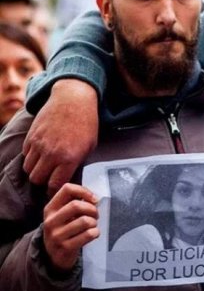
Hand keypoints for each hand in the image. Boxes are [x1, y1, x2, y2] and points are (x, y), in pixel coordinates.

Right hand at [23, 79, 98, 194]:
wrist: (73, 100)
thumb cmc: (86, 123)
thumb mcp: (90, 146)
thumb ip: (78, 163)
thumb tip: (69, 176)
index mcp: (69, 158)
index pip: (54, 184)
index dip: (54, 190)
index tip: (56, 189)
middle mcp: (52, 153)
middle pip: (37, 179)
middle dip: (43, 181)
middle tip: (50, 177)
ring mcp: (39, 144)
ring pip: (28, 168)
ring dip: (36, 169)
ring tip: (45, 166)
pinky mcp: (31, 136)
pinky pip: (25, 155)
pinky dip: (31, 157)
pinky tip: (41, 153)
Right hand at [43, 183, 99, 271]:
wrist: (52, 256)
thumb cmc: (63, 230)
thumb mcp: (62, 215)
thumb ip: (75, 203)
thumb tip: (94, 198)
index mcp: (50, 209)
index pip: (67, 189)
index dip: (84, 191)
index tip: (94, 199)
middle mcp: (51, 221)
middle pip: (76, 205)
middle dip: (92, 209)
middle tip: (95, 215)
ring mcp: (57, 235)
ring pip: (85, 221)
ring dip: (94, 222)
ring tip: (92, 225)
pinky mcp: (66, 247)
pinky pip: (88, 234)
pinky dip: (95, 232)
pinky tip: (93, 234)